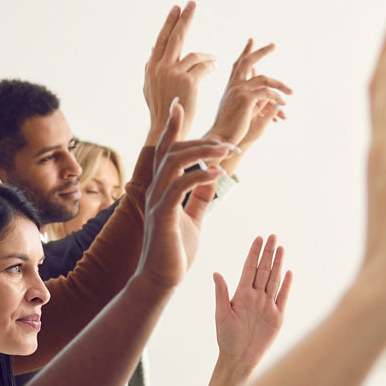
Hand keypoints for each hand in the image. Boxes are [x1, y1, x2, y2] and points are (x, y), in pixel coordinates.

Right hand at [134, 101, 236, 288]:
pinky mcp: (162, 215)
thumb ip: (200, 195)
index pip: (166, 151)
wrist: (161, 280)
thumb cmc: (174, 251)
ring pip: (174, 162)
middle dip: (200, 139)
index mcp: (162, 189)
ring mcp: (157, 201)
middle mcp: (156, 190)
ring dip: (202, 152)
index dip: (171, 127)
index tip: (178, 105)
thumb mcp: (193, 217)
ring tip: (226, 150)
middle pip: (171, 150)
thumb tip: (213, 175)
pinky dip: (199, 175)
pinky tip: (217, 172)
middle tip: (229, 142)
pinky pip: (179, 187)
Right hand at [143, 2, 217, 146]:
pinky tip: (214, 66)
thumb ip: (153, 67)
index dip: (170, 23)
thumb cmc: (162, 110)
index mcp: (151, 68)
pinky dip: (209, 65)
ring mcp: (173, 74)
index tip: (177, 9)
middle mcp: (159, 68)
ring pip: (193, 55)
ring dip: (205, 56)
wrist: (167, 130)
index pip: (161, 40)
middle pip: (174, 37)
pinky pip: (202, 66)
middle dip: (184, 19)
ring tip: (212, 59)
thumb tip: (152, 48)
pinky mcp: (187, 81)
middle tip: (191, 3)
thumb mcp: (151, 87)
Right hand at [205, 39, 293, 172]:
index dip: (246, 53)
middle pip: (248, 62)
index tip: (252, 42)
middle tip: (273, 45)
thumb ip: (256, 102)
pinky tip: (283, 104)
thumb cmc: (232, 129)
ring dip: (280, 85)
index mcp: (231, 87)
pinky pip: (267, 93)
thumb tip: (270, 99)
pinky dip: (277, 98)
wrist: (222, 138)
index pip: (238, 65)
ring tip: (291, 91)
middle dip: (261, 51)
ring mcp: (239, 90)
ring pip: (265, 79)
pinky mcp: (246, 98)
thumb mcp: (245, 112)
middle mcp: (234, 85)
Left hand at [212, 235, 291, 373]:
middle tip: (272, 235)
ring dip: (278, 264)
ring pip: (274, 279)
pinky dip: (286, 285)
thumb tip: (216, 273)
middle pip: (264, 270)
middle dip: (268, 253)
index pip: (250, 268)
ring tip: (281, 248)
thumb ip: (221, 293)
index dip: (254, 253)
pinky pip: (283, 297)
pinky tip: (289, 272)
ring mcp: (267, 305)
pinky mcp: (277, 316)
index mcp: (241, 294)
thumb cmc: (226, 338)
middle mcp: (255, 297)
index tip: (258, 238)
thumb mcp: (222, 314)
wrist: (239, 358)